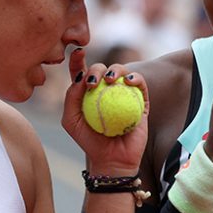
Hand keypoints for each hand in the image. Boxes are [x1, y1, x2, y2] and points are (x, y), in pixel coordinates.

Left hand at [61, 47, 147, 175]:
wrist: (112, 159)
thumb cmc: (89, 142)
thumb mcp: (71, 121)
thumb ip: (71, 98)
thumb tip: (81, 76)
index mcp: (87, 93)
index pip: (81, 71)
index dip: (78, 58)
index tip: (78, 52)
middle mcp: (106, 91)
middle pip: (101, 69)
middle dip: (96, 68)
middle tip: (93, 82)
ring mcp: (124, 94)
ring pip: (121, 71)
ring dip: (115, 69)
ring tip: (110, 80)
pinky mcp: (141, 100)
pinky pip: (140, 83)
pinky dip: (135, 77)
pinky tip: (128, 81)